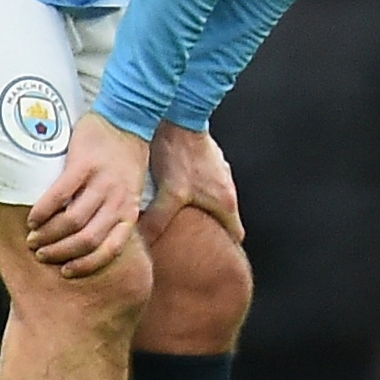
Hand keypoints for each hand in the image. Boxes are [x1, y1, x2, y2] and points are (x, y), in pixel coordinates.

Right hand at [27, 114, 150, 278]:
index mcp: (129, 209)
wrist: (127, 118)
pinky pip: (59, 195)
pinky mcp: (85, 164)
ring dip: (48, 235)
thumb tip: (92, 245)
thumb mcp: (129, 191)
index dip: (86, 264)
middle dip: (60, 252)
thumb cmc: (124, 159)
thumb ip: (115, 214)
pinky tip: (33, 217)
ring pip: (72, 221)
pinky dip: (43, 211)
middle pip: (87, 239)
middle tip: (41, 254)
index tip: (66, 271)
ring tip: (33, 238)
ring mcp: (103, 182)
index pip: (111, 249)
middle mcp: (119, 199)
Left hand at [149, 123, 241, 241]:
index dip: (226, 251)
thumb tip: (144, 247)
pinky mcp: (210, 163)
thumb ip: (158, 222)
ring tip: (180, 222)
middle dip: (210, 234)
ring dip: (202, 213)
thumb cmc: (180, 155)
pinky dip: (196, 196)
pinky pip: (207, 187)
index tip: (212, 261)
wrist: (182, 118)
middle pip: (225, 221)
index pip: (235, 237)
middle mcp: (228, 189)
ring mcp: (221, 174)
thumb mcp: (168, 194)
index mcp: (225, 202)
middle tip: (191, 246)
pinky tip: (176, 195)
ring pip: (215, 203)